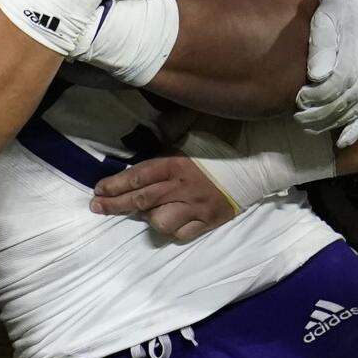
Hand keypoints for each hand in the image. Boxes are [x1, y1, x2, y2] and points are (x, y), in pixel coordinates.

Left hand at [90, 116, 335, 235]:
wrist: (261, 158)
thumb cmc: (225, 137)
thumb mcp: (197, 123)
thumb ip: (172, 126)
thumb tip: (153, 126)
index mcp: (175, 163)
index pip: (137, 176)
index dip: (115, 185)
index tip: (97, 190)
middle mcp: (181, 188)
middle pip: (141, 201)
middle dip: (115, 205)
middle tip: (97, 207)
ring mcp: (196, 207)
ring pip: (160, 222)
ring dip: (148, 217)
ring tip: (143, 211)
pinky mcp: (209, 220)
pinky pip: (182, 233)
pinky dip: (172, 229)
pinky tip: (167, 222)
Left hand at [295, 0, 357, 146]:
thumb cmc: (342, 8)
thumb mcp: (325, 17)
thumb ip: (321, 45)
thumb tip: (316, 76)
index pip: (341, 78)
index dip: (319, 94)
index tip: (300, 101)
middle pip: (353, 94)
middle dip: (325, 112)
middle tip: (302, 120)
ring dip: (339, 121)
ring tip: (315, 127)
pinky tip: (346, 138)